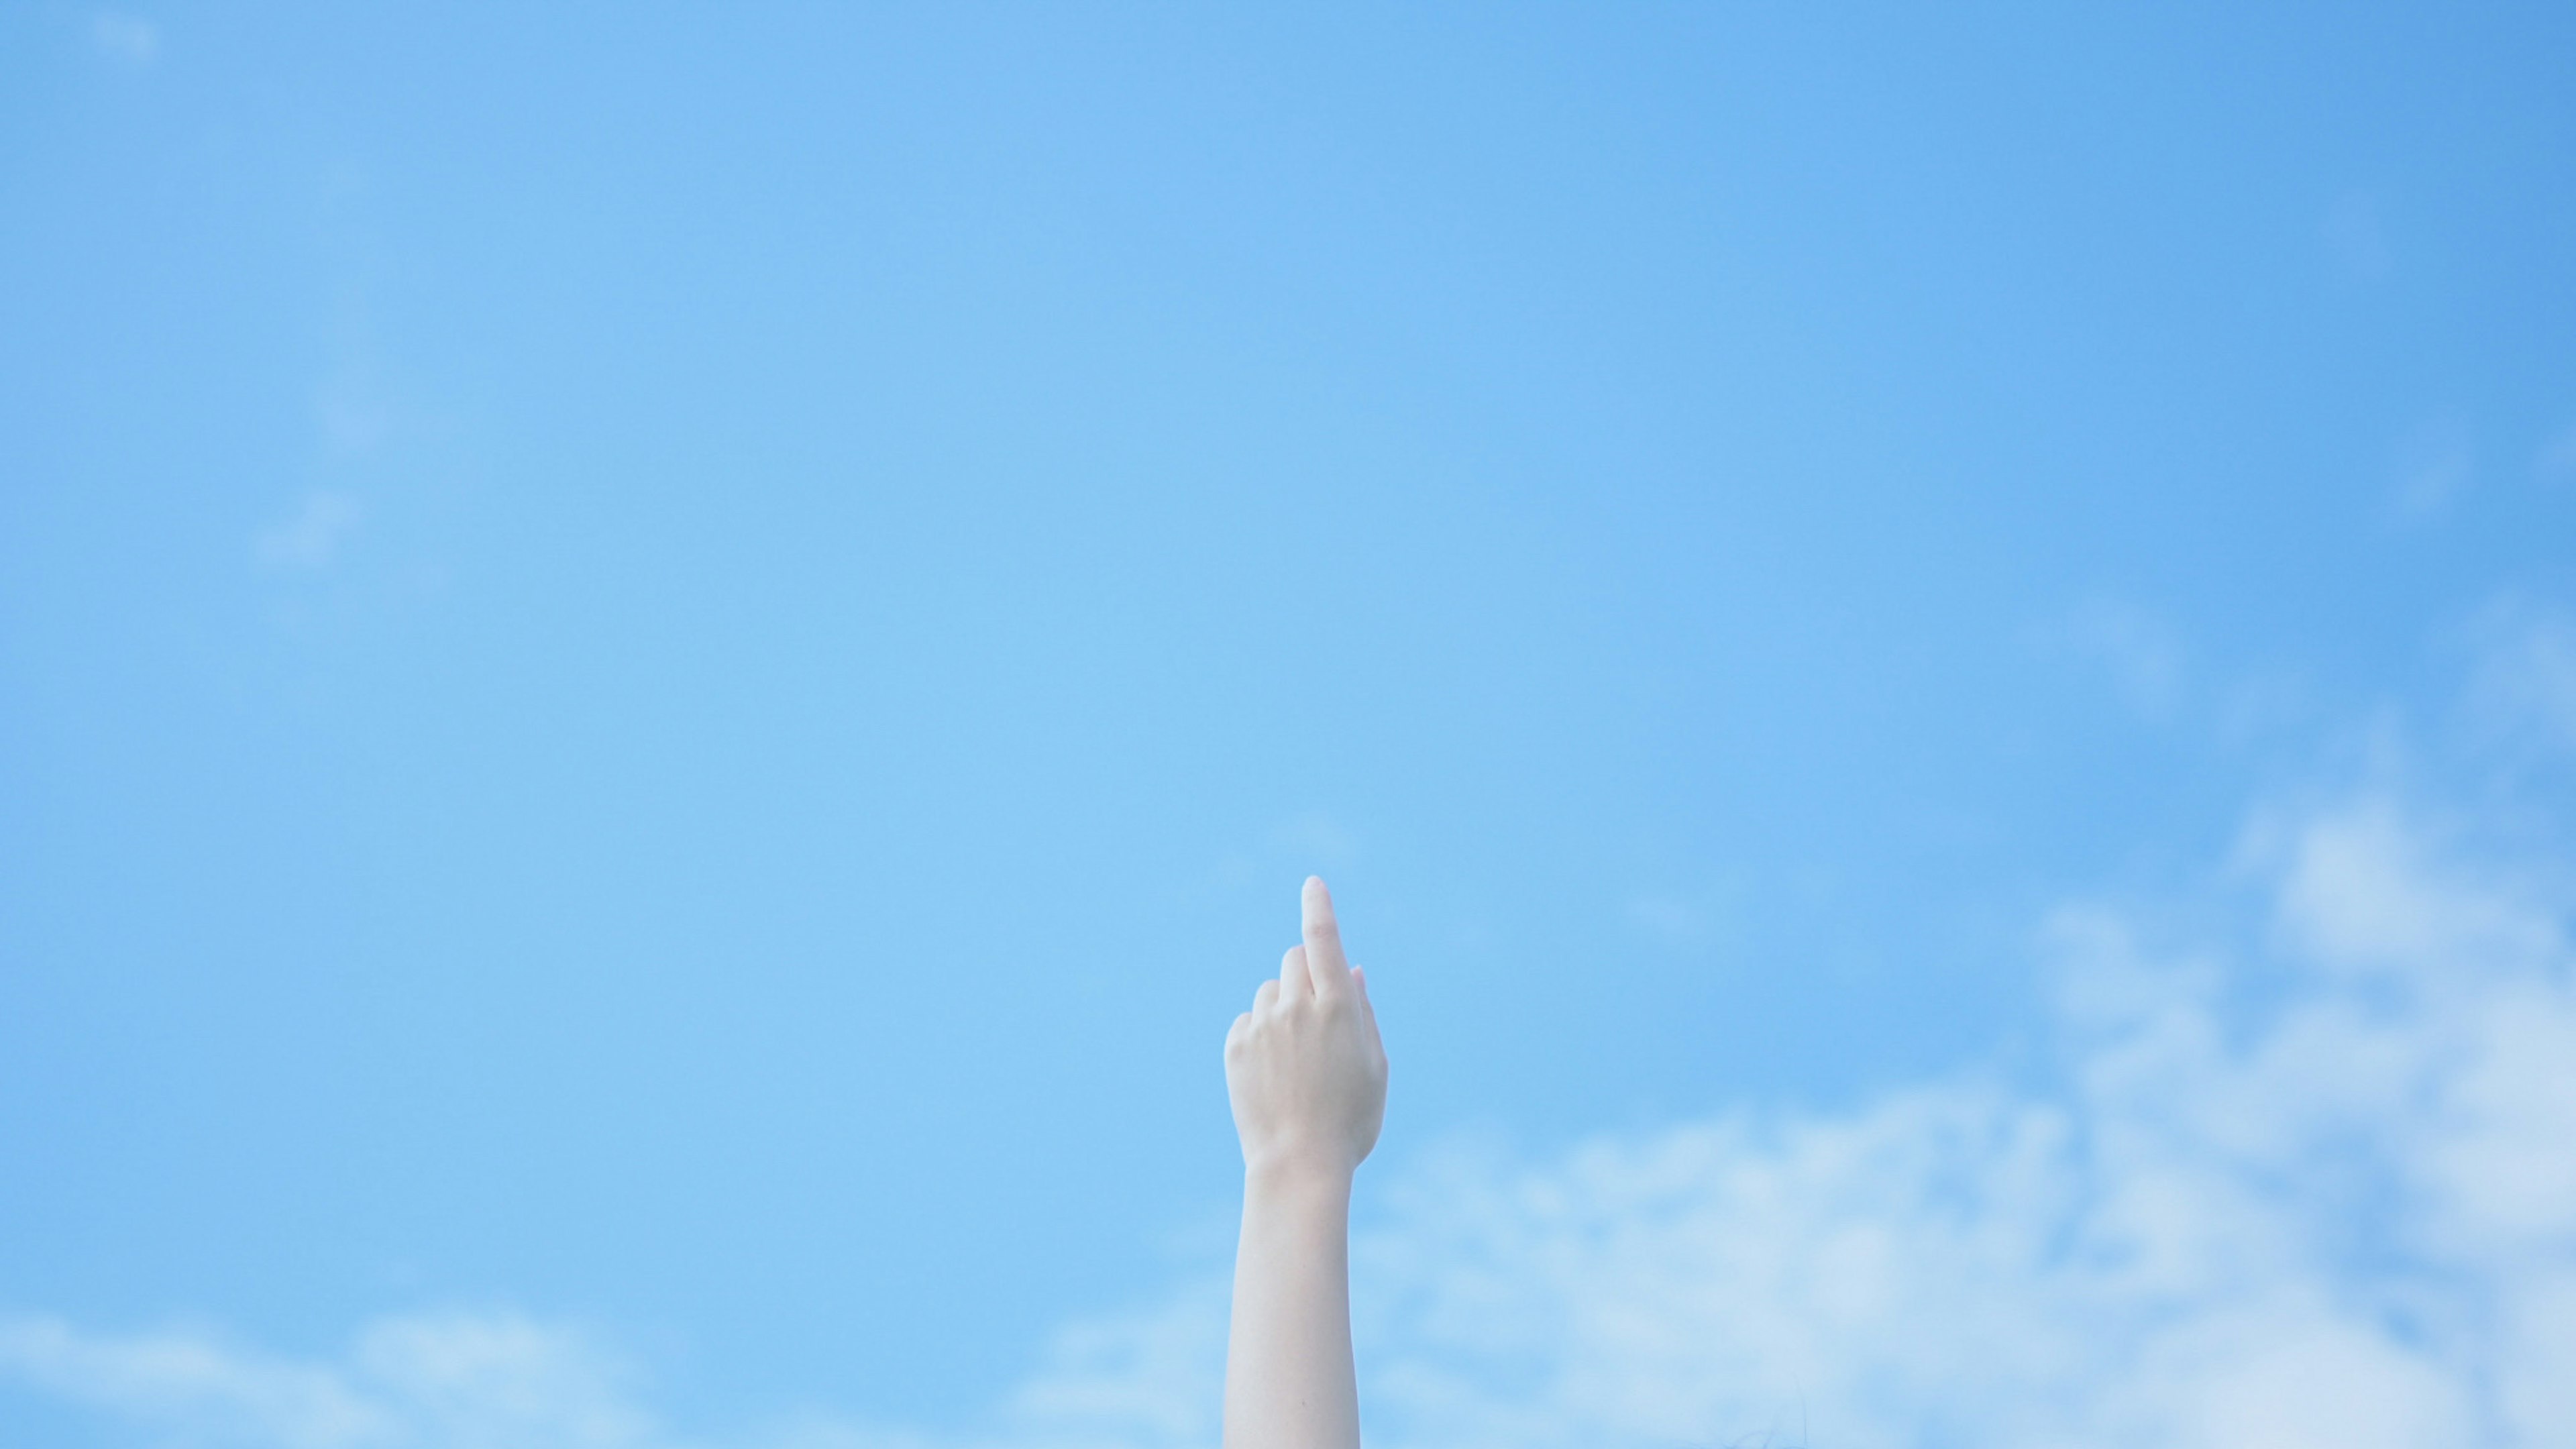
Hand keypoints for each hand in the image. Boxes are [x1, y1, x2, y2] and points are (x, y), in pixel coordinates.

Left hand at [1224, 877, 1389, 1182]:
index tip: (1312, 884)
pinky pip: (1249, 1021)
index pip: (1323, 939)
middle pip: (1293, 959)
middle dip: (1305, 973)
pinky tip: (1273, 1074)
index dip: (1318, 907)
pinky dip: (1261, 1035)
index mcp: (1339, 1008)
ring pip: (1270, 992)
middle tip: (1317, 1015)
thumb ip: (1364, 1012)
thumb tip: (1353, 970)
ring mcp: (1262, 1025)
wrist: (1298, 1164)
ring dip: (1283, 1007)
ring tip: (1295, 1059)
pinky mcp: (1235, 1046)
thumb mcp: (1374, 1066)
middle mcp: (1297, 1007)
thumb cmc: (1350, 1120)